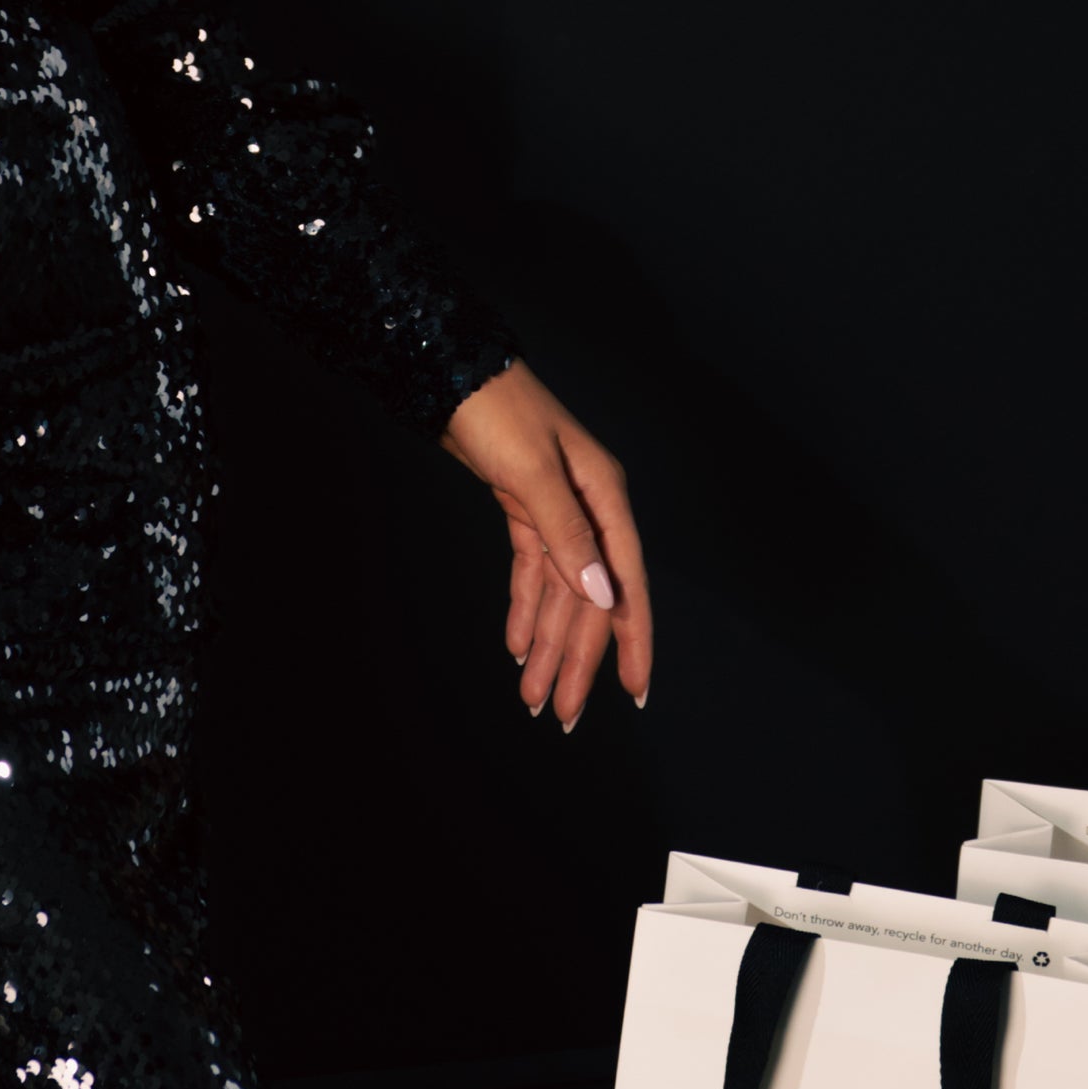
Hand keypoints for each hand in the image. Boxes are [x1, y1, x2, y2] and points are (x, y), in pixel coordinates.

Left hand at [440, 362, 652, 731]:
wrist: (452, 373)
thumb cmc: (497, 410)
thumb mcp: (534, 472)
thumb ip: (569, 536)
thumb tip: (603, 596)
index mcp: (605, 499)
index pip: (627, 586)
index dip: (632, 643)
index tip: (635, 694)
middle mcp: (589, 509)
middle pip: (589, 601)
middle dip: (576, 661)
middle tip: (559, 715)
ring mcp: (557, 511)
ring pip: (559, 595)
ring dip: (548, 646)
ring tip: (533, 697)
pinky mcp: (525, 510)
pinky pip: (532, 574)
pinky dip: (525, 611)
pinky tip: (518, 648)